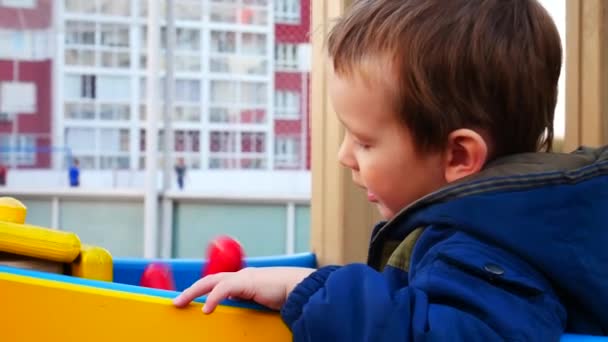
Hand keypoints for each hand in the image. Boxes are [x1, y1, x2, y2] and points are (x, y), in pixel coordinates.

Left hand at [172, 267, 314, 313]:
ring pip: (210, 282)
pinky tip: (207, 309)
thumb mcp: (263, 301)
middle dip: (191, 290)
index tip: (191, 300)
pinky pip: (223, 289)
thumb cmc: (287, 295)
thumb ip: (250, 304)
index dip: (203, 291)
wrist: (299, 288)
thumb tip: (240, 312)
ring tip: (180, 302)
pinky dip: (213, 298)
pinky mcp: (245, 282)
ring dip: (193, 292)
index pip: (218, 283)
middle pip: (209, 280)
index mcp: (245, 280)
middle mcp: (241, 276)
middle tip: (177, 302)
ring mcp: (242, 277)